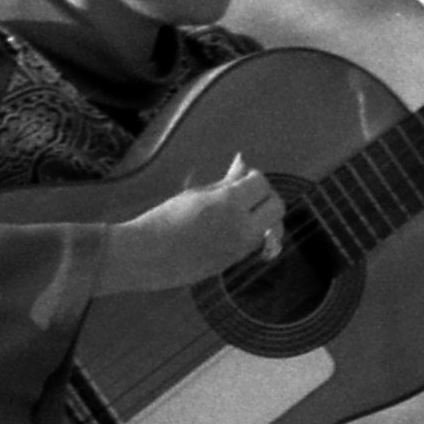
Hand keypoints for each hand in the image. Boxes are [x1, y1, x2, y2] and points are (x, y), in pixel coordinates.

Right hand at [101, 162, 290, 292]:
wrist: (147, 257)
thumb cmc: (164, 219)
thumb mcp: (196, 194)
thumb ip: (226, 181)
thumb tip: (243, 161)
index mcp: (229, 203)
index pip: (262, 183)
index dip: (253, 177)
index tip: (239, 177)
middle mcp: (241, 227)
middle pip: (277, 207)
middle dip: (267, 197)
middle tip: (247, 194)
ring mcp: (240, 248)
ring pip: (270, 227)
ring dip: (262, 216)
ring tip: (238, 210)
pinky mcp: (234, 262)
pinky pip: (256, 242)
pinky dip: (252, 231)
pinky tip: (229, 227)